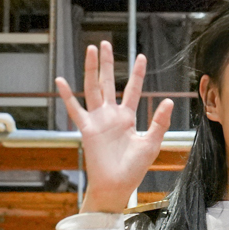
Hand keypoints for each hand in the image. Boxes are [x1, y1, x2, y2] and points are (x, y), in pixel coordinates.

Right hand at [55, 42, 170, 212]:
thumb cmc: (134, 169)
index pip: (132, 90)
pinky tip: (61, 81)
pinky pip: (75, 109)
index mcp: (127, 118)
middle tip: (104, 43)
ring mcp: (98, 121)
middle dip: (107, 63)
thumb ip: (159, 122)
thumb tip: (168, 101)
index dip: (137, 73)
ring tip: (91, 50)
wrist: (117, 186)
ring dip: (92, 70)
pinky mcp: (87, 129)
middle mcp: (111, 116)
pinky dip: (67, 96)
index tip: (141, 56)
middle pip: (109, 83)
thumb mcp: (152, 143)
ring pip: (93, 89)